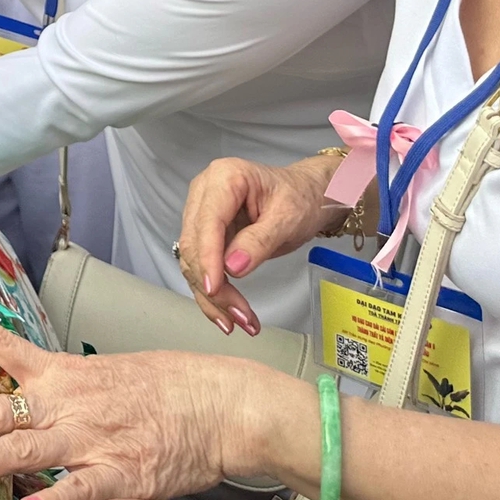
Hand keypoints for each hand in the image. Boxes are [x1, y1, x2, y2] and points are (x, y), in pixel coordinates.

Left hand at [0, 306, 243, 499]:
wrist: (219, 402)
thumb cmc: (165, 388)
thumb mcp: (100, 376)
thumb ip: (56, 391)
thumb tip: (18, 400)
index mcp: (60, 374)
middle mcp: (65, 403)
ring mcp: (89, 439)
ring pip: (23, 450)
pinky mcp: (120, 474)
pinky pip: (80, 492)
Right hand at [177, 154, 344, 337]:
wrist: (307, 195)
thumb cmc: (301, 199)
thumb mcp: (288, 218)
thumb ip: (260, 241)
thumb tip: (233, 268)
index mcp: (224, 178)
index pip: (207, 222)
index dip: (208, 258)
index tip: (215, 289)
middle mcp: (204, 193)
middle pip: (194, 245)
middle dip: (213, 284)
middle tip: (239, 316)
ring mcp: (201, 213)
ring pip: (192, 261)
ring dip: (211, 296)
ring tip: (239, 321)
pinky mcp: (205, 233)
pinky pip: (201, 266)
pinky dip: (213, 293)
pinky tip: (226, 314)